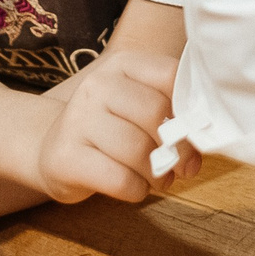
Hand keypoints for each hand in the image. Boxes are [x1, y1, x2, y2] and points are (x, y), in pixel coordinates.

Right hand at [31, 52, 180, 203]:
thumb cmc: (110, 129)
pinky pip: (120, 179)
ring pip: (139, 150)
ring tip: (158, 178)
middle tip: (182, 166)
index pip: (170, 75)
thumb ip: (172, 112)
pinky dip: (138, 190)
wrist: (52, 149)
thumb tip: (202, 138)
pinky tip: (136, 188)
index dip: (190, 109)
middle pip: (155, 113)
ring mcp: (78, 120)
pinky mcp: (67, 157)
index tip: (194, 132)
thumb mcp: (138, 107)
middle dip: (179, 147)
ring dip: (158, 173)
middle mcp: (97, 85)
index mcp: (122, 65)